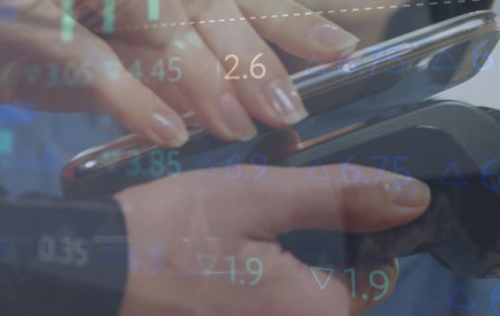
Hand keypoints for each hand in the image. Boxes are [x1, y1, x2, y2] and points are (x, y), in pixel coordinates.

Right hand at [0, 0, 357, 142]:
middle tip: (285, 111)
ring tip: (233, 128)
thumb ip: (190, 60)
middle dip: (247, 54)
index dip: (284, 12)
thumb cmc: (45, 52)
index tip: (340, 50)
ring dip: (199, 75)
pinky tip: (166, 134)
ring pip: (148, 6)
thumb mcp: (131, 52)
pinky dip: (129, 95)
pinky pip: (85, 47)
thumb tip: (268, 95)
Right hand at [114, 165, 430, 314]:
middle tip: (263, 207)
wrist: (86, 270)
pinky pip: (259, 300)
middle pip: (331, 285)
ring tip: (235, 221)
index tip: (314, 199)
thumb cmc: (170, 234)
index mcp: (315, 312)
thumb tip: (414, 198)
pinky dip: (251, 271)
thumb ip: (340, 196)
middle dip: (310, 240)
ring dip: (276, 252)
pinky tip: (219, 247)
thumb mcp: (257, 196)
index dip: (357, 228)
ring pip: (293, 289)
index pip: (376, 276)